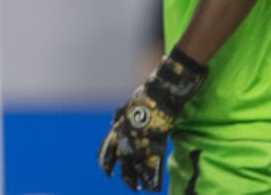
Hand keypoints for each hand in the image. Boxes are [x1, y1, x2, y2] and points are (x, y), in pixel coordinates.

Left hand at [98, 46, 207, 191]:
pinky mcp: (156, 136)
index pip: (108, 145)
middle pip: (121, 157)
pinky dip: (152, 173)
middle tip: (125, 184)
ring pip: (135, 162)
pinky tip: (151, 184)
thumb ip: (122, 115)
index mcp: (121, 122)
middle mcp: (128, 130)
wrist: (164, 86)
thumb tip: (114, 122)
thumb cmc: (148, 94)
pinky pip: (152, 159)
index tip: (106, 171)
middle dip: (123, 172)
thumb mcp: (129, 104)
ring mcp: (142, 133)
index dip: (106, 159)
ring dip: (136, 177)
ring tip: (137, 188)